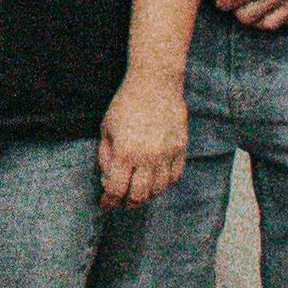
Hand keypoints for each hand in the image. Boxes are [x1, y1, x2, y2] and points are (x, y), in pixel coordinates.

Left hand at [98, 67, 188, 207]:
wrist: (155, 83)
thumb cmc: (126, 104)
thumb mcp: (106, 128)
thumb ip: (106, 155)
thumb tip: (109, 178)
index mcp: (126, 152)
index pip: (117, 189)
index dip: (109, 201)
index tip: (105, 204)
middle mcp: (148, 157)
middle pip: (139, 195)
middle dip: (127, 203)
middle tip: (122, 202)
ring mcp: (167, 154)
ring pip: (159, 189)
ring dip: (147, 195)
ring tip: (139, 193)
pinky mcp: (181, 148)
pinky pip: (175, 176)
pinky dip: (165, 184)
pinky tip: (157, 182)